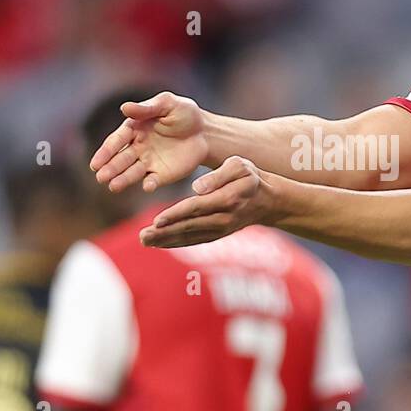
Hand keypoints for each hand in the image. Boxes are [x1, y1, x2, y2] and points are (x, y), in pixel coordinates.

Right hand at [90, 92, 208, 192]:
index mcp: (134, 129)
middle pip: (120, 159)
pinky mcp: (162, 175)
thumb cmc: (185, 114)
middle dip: (110, 168)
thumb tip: (124, 108)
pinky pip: (152, 181)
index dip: (105, 152)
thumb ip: (146, 108)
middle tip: (100, 177)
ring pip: (132, 172)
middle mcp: (137, 148)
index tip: (95, 163)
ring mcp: (149, 162)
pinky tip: (147, 186)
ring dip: (122, 179)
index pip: (116, 141)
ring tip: (113, 186)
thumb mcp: (167, 104)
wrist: (206, 132)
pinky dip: (149, 184)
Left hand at [139, 156, 279, 247]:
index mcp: (228, 199)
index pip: (197, 208)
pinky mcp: (218, 235)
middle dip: (165, 233)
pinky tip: (158, 243)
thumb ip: (218, 175)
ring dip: (166, 241)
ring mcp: (220, 230)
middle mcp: (223, 219)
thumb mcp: (240, 166)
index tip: (157, 220)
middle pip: (189, 226)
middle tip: (142, 236)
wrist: (268, 201)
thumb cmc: (249, 178)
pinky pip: (195, 240)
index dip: (176, 215)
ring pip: (190, 237)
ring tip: (144, 241)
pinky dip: (176, 243)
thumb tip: (197, 188)